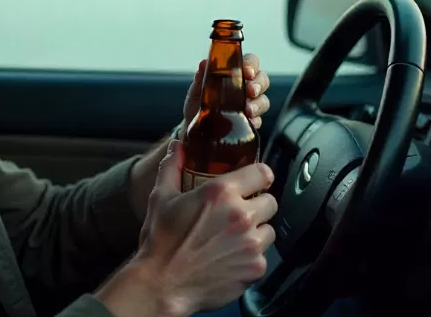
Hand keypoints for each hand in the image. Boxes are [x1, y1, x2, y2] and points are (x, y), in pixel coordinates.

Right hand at [97, 141, 277, 316]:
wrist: (162, 284)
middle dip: (257, 205)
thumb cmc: (160, 241)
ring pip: (269, 229)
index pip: (262, 173)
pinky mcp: (255, 267)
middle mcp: (241, 215)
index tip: (254, 182)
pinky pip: (263, 256)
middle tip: (239, 213)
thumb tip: (177, 146)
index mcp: (221, 192)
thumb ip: (172, 167)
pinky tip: (231, 257)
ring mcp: (251, 243)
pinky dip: (251, 256)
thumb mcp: (161, 197)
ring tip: (234, 237)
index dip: (259, 176)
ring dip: (256, 231)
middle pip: (270, 201)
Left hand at [183, 53, 270, 129]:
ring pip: (264, 100)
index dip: (251, 64)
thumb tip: (204, 63)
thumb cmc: (197, 103)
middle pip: (262, 80)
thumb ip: (201, 76)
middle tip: (250, 91)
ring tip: (247, 111)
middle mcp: (246, 87)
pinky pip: (258, 120)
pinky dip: (255, 121)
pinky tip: (248, 121)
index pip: (250, 62)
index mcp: (235, 73)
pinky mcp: (249, 121)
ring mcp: (250, 104)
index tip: (247, 72)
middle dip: (258, 85)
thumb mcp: (196, 89)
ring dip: (258, 104)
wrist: (192, 127)